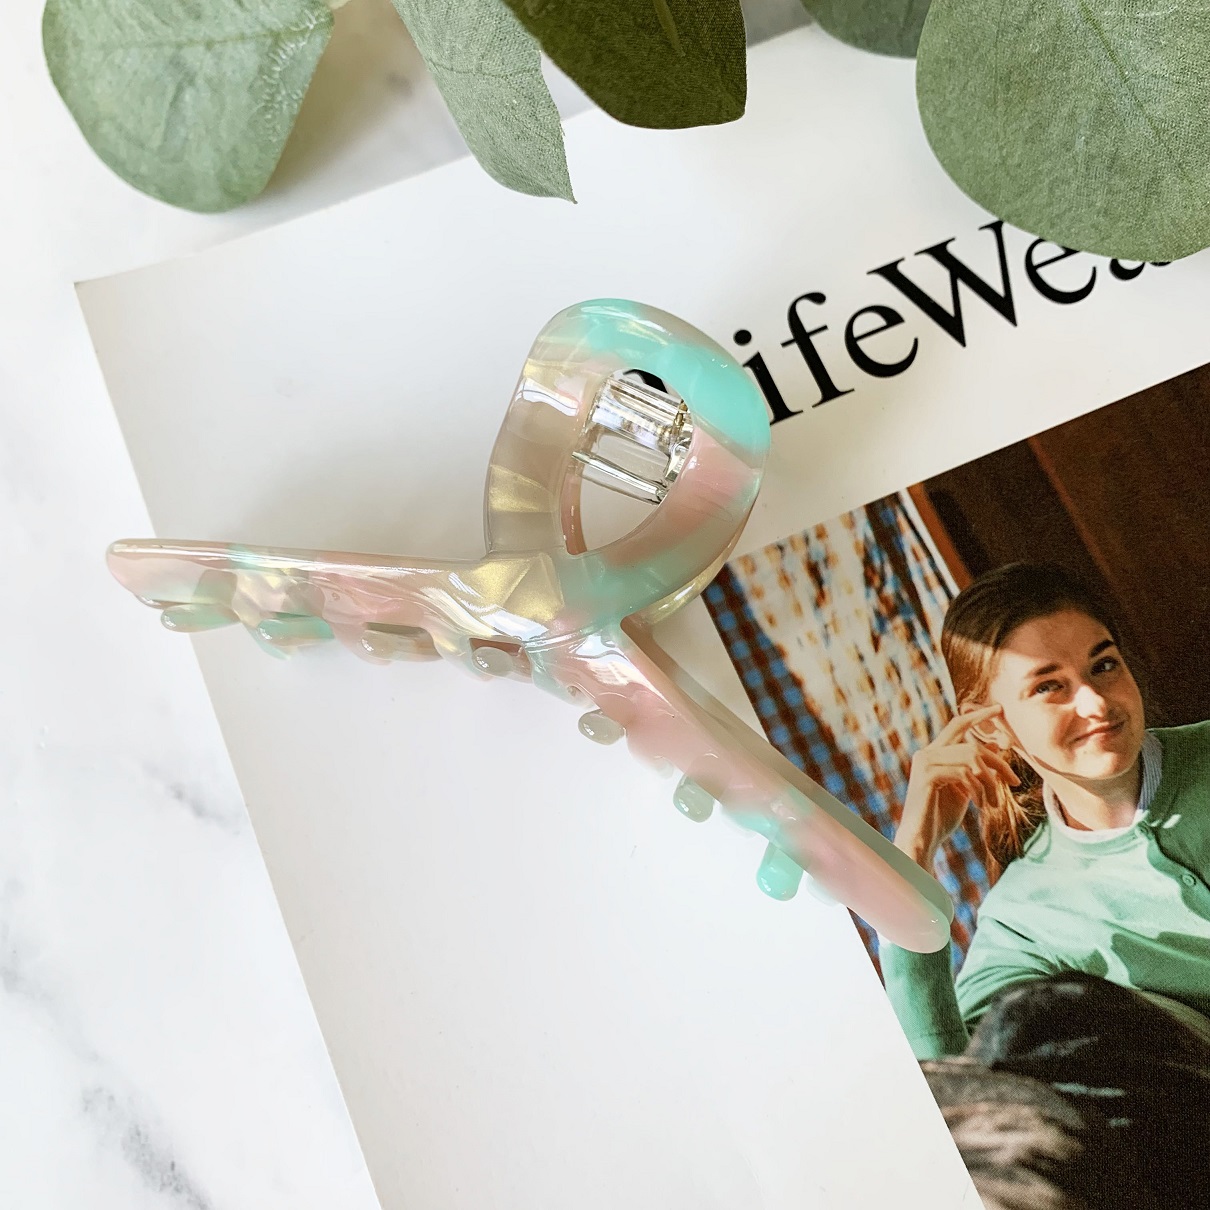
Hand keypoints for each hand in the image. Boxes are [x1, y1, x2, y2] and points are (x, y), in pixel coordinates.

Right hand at [895, 704, 1019, 868]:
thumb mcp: (965, 788)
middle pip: (972, 745)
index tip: (999, 709)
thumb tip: (996, 745)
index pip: (957, 725)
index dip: (978, 715)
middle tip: (1015, 782)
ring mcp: (924, 763)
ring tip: (994, 803)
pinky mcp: (927, 776)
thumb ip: (975, 768)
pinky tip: (980, 806)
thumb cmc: (941, 817)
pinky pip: (964, 773)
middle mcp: (926, 753)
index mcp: (933, 753)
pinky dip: (978, 790)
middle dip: (998, 763)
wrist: (922, 839)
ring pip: (971, 758)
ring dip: (990, 782)